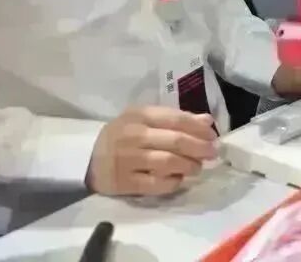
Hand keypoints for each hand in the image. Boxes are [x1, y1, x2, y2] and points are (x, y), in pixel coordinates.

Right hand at [86, 107, 217, 196]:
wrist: (88, 159)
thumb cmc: (123, 135)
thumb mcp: (145, 119)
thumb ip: (175, 118)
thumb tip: (207, 121)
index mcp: (140, 115)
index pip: (176, 119)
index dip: (199, 128)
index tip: (213, 136)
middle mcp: (133, 135)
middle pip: (175, 141)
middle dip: (200, 147)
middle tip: (212, 153)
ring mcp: (127, 160)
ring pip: (168, 163)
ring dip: (189, 166)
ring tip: (197, 167)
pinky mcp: (124, 183)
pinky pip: (155, 184)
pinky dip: (172, 182)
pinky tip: (178, 179)